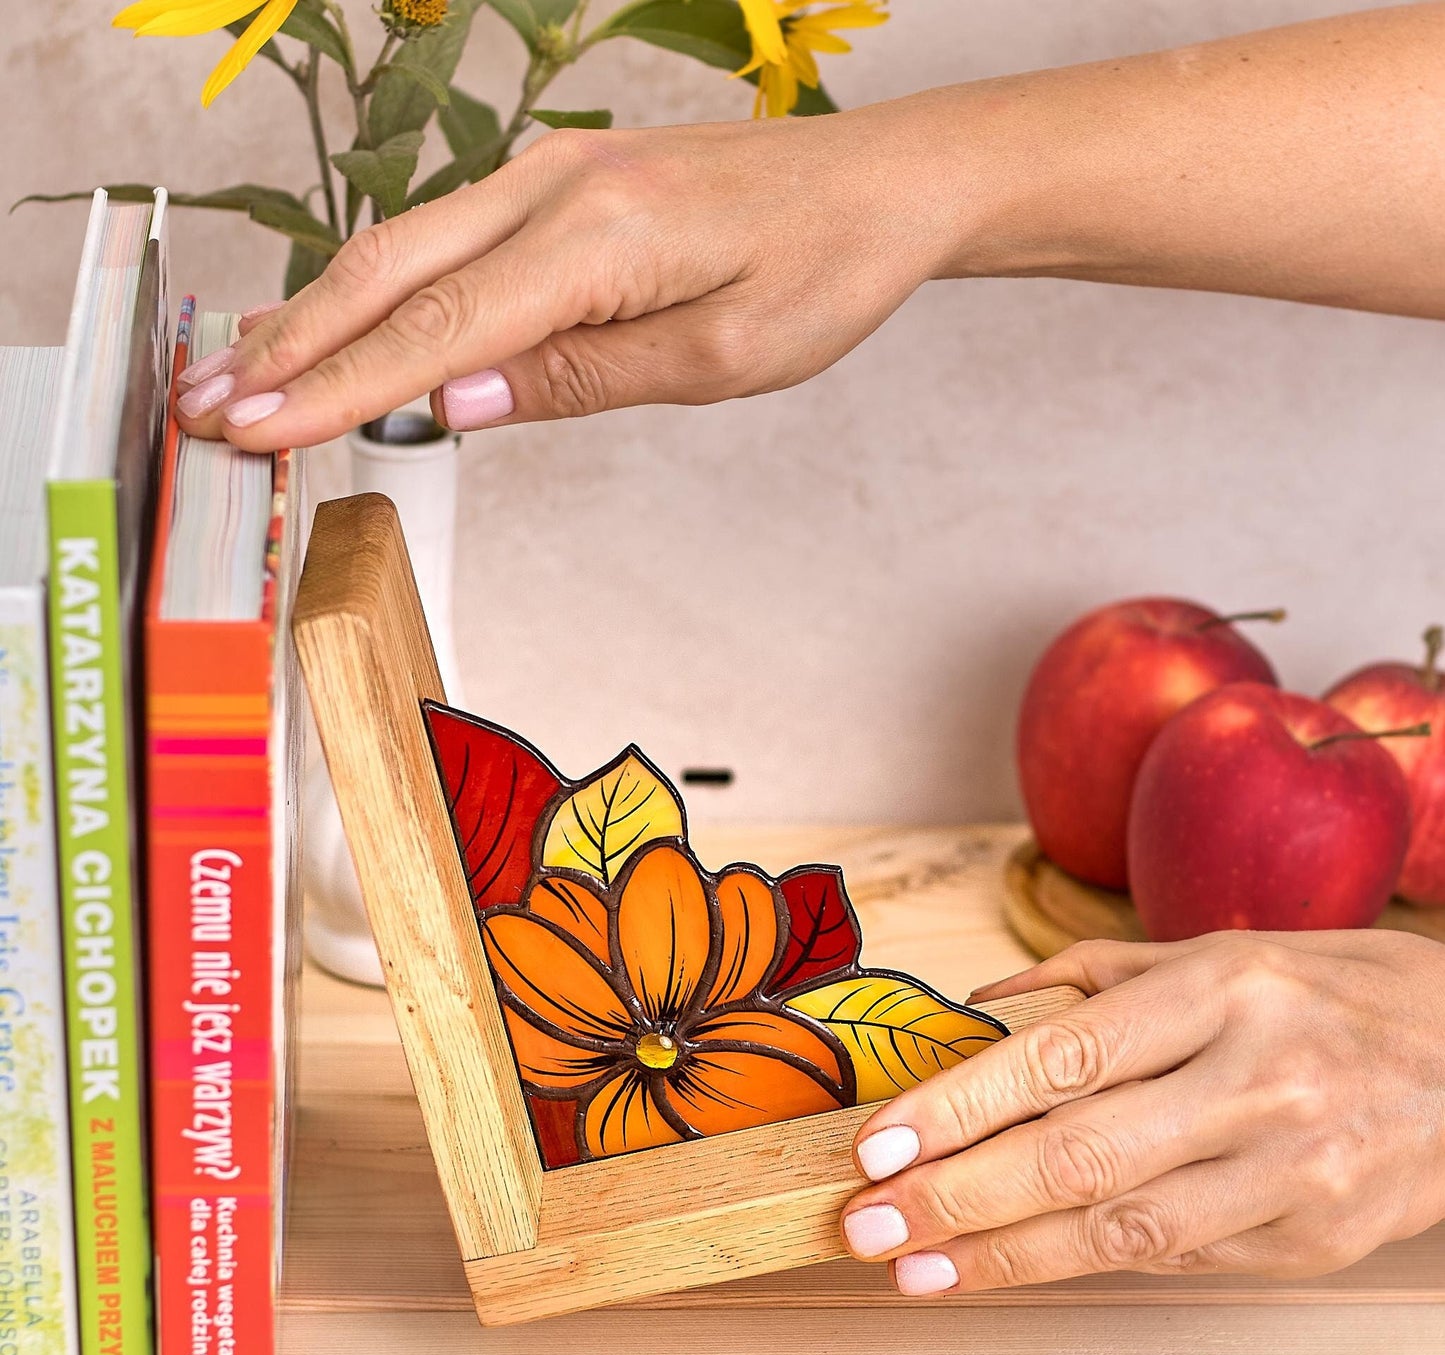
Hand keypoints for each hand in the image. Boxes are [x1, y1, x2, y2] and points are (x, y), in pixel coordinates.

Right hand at [173, 98, 963, 450]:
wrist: (878, 187)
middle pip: (389, 271)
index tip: (254, 429)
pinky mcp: (560, 180)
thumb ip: (579, 378)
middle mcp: (556, 186)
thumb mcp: (718, 359)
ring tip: (244, 369)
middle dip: (291, 346)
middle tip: (208, 407)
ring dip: (320, 312)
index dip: (334, 386)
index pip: (435, 329)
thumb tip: (449, 403)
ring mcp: (552, 172)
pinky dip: (380, 284)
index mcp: (600, 239)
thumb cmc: (821, 271)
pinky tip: (343, 317)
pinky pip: (446, 233)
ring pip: (404, 244)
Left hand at [842, 929, 1444, 1294]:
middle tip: (866, 1222)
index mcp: (1223, 987)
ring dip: (1005, 1255)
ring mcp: (1297, 1171)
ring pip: (1124, 1228)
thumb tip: (979, 1008)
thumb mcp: (1214, 952)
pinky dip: (1086, 1263)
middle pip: (1081, 1152)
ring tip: (915, 1267)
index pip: (1065, 1053)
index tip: (880, 1142)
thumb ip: (1090, 976)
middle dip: (958, 1195)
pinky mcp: (1318, 1241)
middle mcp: (1261, 1079)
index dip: (960, 1104)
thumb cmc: (1324, 990)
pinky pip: (1179, 1257)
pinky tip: (1015, 1265)